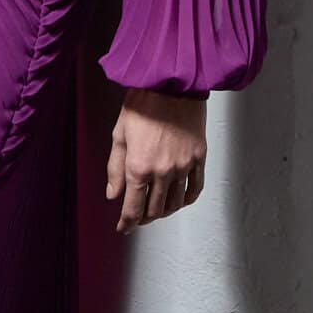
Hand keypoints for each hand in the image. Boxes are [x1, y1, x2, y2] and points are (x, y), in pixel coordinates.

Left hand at [106, 89, 207, 233]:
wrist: (172, 84)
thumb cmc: (142, 104)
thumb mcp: (119, 135)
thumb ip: (115, 169)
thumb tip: (113, 195)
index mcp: (139, 167)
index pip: (132, 208)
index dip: (127, 223)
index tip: (123, 228)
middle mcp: (162, 172)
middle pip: (154, 210)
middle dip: (144, 218)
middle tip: (138, 217)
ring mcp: (183, 166)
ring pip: (175, 203)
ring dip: (164, 211)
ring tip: (157, 209)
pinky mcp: (198, 158)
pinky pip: (195, 188)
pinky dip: (186, 200)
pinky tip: (180, 201)